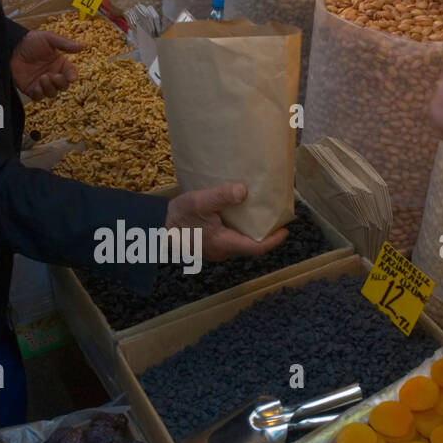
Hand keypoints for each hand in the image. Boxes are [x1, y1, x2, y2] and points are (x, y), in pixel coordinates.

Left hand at [11, 29, 82, 99]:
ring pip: (52, 93)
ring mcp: (42, 83)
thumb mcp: (49, 38)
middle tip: (54, 76)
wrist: (11, 46)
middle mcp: (53, 74)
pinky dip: (40, 93)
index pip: (71, 74)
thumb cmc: (31, 41)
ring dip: (50, 87)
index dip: (72, 76)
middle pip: (63, 86)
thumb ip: (65, 44)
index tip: (71, 76)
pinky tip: (37, 85)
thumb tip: (83, 46)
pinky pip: (39, 97)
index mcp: (60, 64)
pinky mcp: (31, 89)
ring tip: (43, 77)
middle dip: (61, 83)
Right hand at [165, 183, 287, 261]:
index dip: (273, 241)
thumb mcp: (200, 201)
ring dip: (250, 232)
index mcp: (223, 243)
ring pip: (239, 244)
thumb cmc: (178, 216)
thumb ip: (221, 196)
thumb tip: (243, 191)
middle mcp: (221, 251)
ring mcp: (214, 251)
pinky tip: (238, 217)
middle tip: (275, 220)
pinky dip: (238, 231)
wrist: (156, 226)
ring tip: (259, 216)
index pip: (255, 248)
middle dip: (264, 235)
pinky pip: (229, 240)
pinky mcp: (208, 246)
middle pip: (249, 246)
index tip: (285, 230)